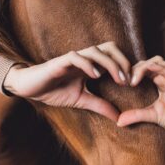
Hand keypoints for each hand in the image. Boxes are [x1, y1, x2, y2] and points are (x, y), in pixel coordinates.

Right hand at [4, 42, 130, 121]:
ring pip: (95, 51)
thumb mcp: (82, 100)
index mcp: (90, 65)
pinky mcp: (59, 62)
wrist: (31, 88)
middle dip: (122, 61)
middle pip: (109, 47)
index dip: (125, 66)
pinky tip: (96, 76)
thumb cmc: (55, 91)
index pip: (113, 56)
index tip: (132, 83)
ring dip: (110, 64)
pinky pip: (76, 57)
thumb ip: (100, 105)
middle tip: (128, 80)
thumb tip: (118, 118)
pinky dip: (88, 64)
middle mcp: (84, 59)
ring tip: (119, 79)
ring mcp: (72, 58)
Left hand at [117, 56, 164, 135]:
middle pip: (153, 62)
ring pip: (163, 64)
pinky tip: (153, 68)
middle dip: (139, 66)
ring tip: (136, 73)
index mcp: (159, 82)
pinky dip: (163, 69)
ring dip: (149, 65)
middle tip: (128, 77)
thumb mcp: (150, 116)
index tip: (123, 80)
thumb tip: (118, 121)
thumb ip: (135, 116)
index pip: (146, 68)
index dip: (134, 70)